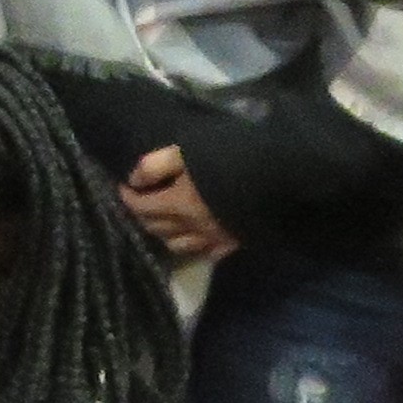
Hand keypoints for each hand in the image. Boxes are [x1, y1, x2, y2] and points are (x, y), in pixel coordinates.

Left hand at [117, 146, 236, 264]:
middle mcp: (192, 227)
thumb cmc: (229, 156)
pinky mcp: (234, 242)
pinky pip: (206, 252)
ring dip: (165, 234)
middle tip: (141, 202)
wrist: (279, 174)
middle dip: (143, 216)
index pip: (140, 207)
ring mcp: (214, 238)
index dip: (127, 197)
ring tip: (164, 221)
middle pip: (156, 228)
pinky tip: (195, 236)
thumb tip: (134, 180)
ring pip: (177, 245)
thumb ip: (155, 165)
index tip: (123, 187)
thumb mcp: (185, 150)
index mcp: (178, 204)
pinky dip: (194, 245)